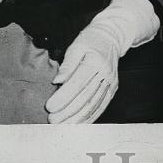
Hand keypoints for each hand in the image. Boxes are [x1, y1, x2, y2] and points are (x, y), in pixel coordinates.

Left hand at [46, 0, 159, 123]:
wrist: (112, 37)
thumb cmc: (91, 40)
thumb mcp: (76, 46)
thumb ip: (67, 64)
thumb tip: (57, 81)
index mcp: (95, 61)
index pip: (77, 83)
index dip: (63, 97)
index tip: (49, 106)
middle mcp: (106, 73)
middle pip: (85, 97)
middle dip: (67, 111)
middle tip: (52, 120)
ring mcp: (111, 82)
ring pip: (93, 105)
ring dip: (77, 118)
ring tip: (61, 125)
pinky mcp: (113, 89)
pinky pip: (101, 106)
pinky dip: (89, 117)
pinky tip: (78, 124)